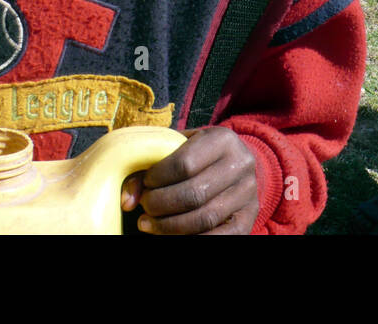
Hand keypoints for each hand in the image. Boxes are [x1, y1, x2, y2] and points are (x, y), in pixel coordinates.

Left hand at [121, 126, 259, 234]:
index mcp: (224, 139)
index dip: (157, 178)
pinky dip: (191, 239)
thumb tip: (127, 201)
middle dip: (160, 205)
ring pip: (205, 218)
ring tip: (149, 224)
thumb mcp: (177, 148)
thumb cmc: (197, 154)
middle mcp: (242, 163)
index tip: (145, 184)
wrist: (234, 164)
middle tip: (145, 208)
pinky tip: (171, 235)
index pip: (184, 164)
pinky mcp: (250, 217)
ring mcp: (249, 192)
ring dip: (169, 226)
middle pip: (194, 194)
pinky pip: (220, 237)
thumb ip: (149, 166)